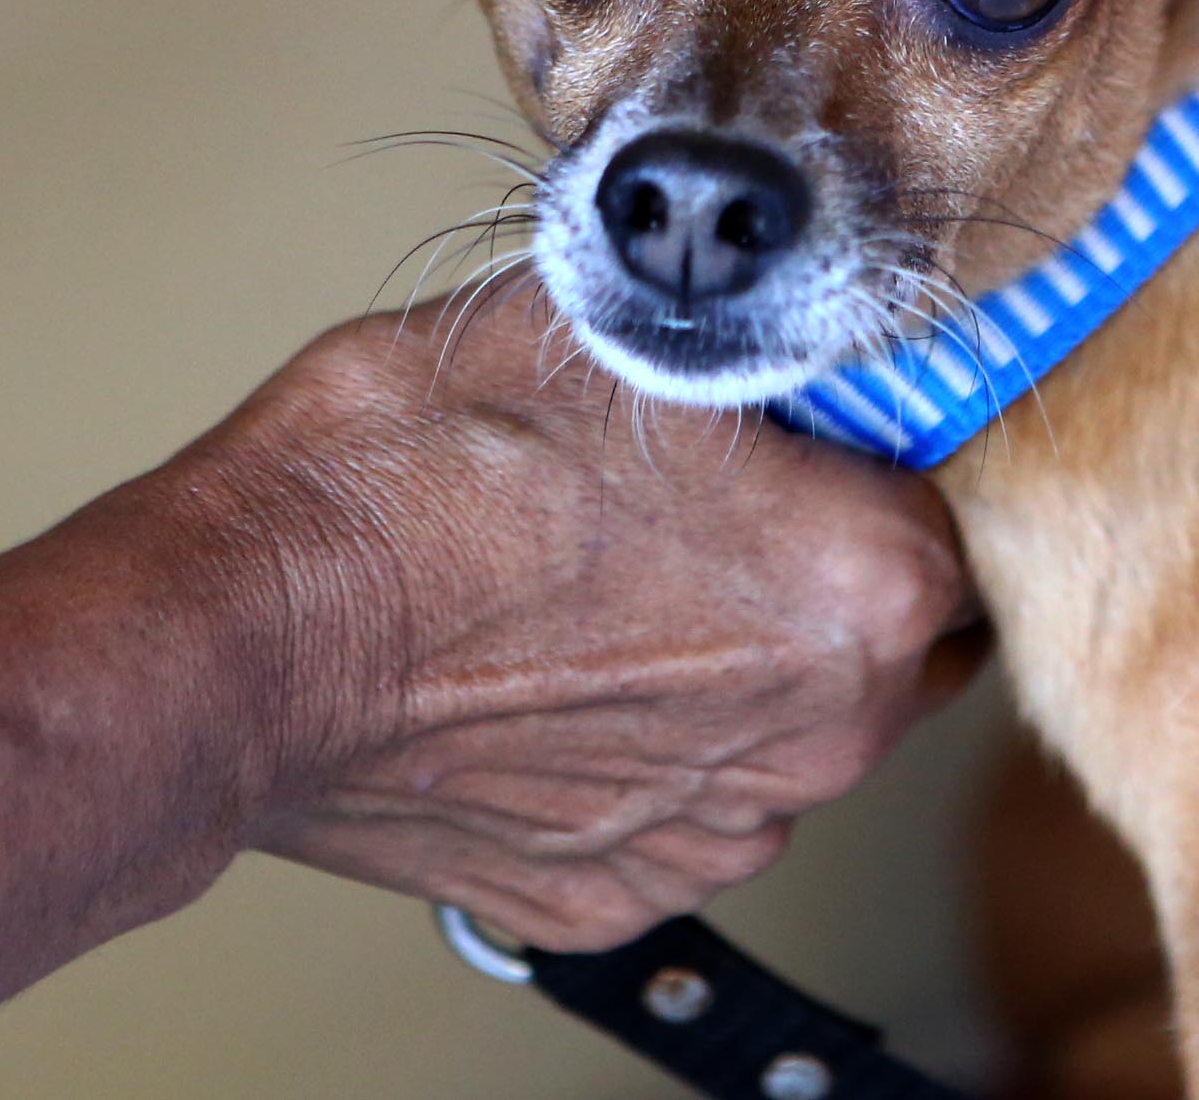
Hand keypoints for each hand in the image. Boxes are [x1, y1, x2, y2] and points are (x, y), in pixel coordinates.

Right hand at [178, 283, 979, 947]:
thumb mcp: (608, 316)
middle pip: (895, 639)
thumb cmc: (411, 472)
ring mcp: (719, 830)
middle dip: (832, 574)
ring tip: (608, 587)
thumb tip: (781, 305)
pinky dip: (641, 754)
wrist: (249, 631)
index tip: (808, 436)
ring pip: (790, 735)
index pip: (950, 509)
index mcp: (867, 584)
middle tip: (714, 507)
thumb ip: (741, 327)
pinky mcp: (619, 893)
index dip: (876, 458)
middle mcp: (827, 732)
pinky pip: (679, 812)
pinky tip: (555, 677)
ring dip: (737, 670)